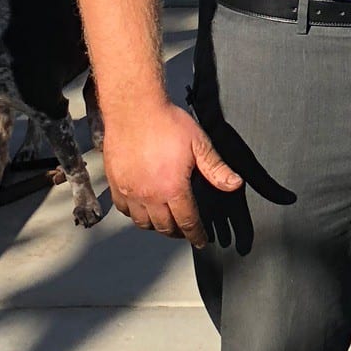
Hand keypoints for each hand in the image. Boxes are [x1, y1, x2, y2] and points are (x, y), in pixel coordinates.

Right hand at [101, 97, 243, 247]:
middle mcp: (149, 196)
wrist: (134, 109)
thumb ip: (216, 168)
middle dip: (177, 232)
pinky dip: (135, 215)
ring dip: (156, 226)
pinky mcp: (116, 184)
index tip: (201, 241)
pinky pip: (124, 210)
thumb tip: (235, 184)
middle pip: (164, 226)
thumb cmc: (167, 123)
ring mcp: (130, 191)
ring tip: (165, 222)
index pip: (187, 221)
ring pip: (142, 222)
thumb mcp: (199, 144)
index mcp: (172, 189)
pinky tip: (142, 209)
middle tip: (185, 232)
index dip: (195, 234)